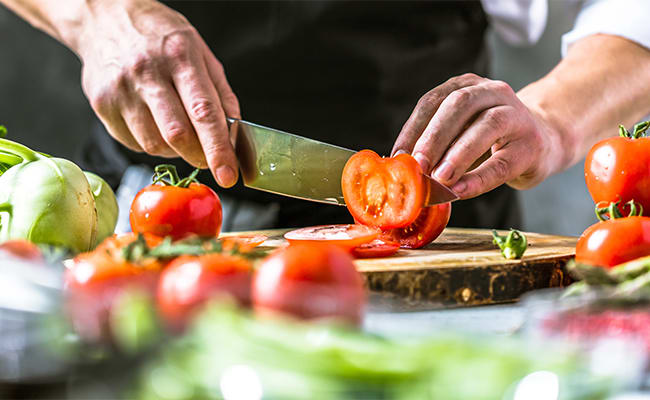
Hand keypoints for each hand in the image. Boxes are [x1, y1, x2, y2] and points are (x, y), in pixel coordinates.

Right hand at [75, 0, 238, 186]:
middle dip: (199, 156)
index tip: (228, 174)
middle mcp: (147, 73)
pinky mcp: (101, 105)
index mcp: (179, 57)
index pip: (203, 112)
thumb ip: (221, 94)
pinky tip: (153, 123)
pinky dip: (151, 144)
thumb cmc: (159, 36)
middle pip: (177, 135)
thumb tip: (233, 135)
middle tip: (208, 158)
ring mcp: (120, 90)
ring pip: (154, 145)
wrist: (104, 18)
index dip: (218, 149)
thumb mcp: (200, 53)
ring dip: (175, 150)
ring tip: (177, 130)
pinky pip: (134, 143)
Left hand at [392, 73, 561, 198]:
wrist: (544, 142)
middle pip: (459, 106)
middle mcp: (492, 92)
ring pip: (486, 127)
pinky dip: (478, 178)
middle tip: (417, 164)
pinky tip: (459, 190)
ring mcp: (516, 115)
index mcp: (467, 86)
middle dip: (434, 136)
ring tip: (438, 178)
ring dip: (457, 154)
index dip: (413, 128)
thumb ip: (435, 144)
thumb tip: (401, 167)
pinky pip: (502, 162)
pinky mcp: (531, 144)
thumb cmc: (489, 140)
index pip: (433, 101)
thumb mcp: (460, 132)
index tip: (397, 155)